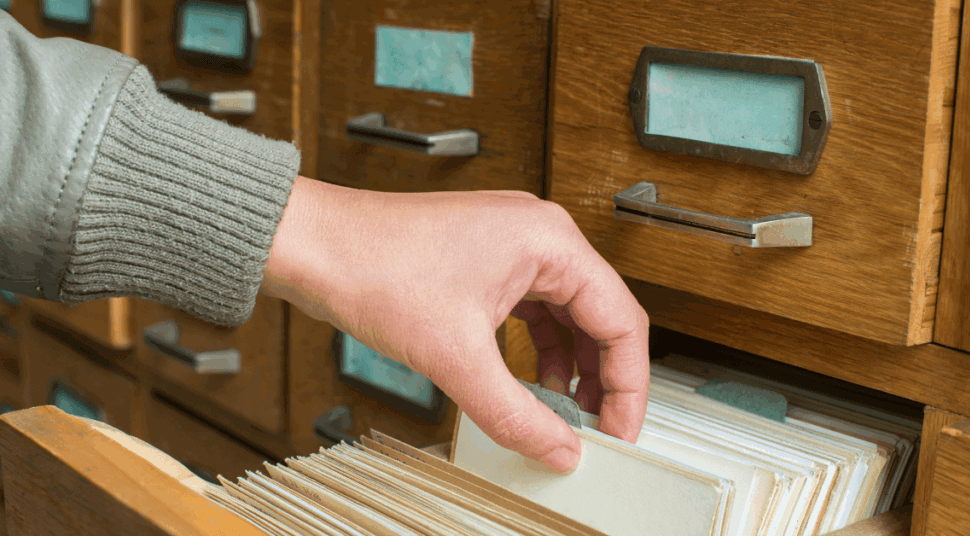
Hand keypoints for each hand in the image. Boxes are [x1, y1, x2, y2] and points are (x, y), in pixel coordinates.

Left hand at [262, 176, 648, 471]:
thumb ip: (516, 413)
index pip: (621, 321)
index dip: (628, 385)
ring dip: (571, 367)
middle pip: (600, 317)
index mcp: (550, 242)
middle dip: (602, 379)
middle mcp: (541, 236)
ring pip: (569, 316)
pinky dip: (540, 350)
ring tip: (566, 415)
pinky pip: (536, 311)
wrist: (314, 246)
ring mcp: (514, 247)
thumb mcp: (456, 357)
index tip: (619, 430)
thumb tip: (559, 450)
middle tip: (597, 430)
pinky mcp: (489, 261)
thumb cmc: (372, 266)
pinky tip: (532, 384)